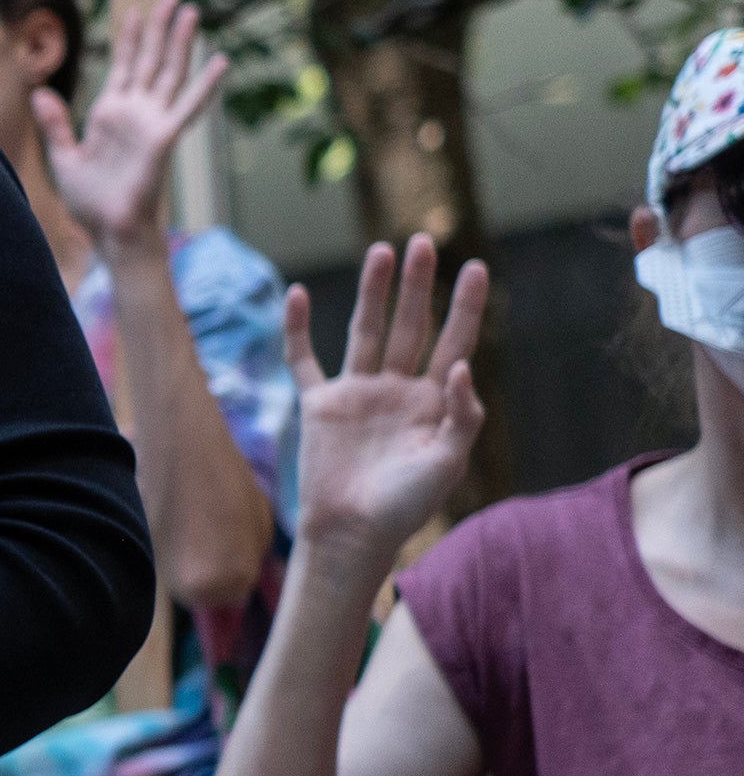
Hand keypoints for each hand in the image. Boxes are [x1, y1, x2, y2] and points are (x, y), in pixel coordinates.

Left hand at [42, 0, 227, 257]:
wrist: (107, 230)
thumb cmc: (88, 202)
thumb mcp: (63, 158)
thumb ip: (55, 125)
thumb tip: (38, 93)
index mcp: (108, 114)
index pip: (121, 66)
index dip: (127, 39)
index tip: (134, 11)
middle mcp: (133, 112)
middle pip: (148, 60)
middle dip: (157, 28)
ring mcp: (151, 122)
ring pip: (168, 72)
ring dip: (179, 42)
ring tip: (190, 12)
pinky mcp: (163, 138)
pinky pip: (188, 106)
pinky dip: (205, 84)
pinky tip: (219, 61)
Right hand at [283, 235, 489, 574]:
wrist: (353, 533)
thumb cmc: (406, 506)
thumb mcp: (448, 461)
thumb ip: (462, 414)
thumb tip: (462, 365)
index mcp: (434, 402)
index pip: (454, 342)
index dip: (466, 306)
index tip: (477, 267)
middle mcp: (397, 390)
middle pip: (410, 326)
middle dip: (418, 285)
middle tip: (425, 242)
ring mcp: (357, 394)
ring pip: (365, 331)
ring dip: (373, 293)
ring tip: (382, 251)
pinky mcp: (320, 406)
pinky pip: (305, 360)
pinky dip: (299, 329)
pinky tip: (300, 295)